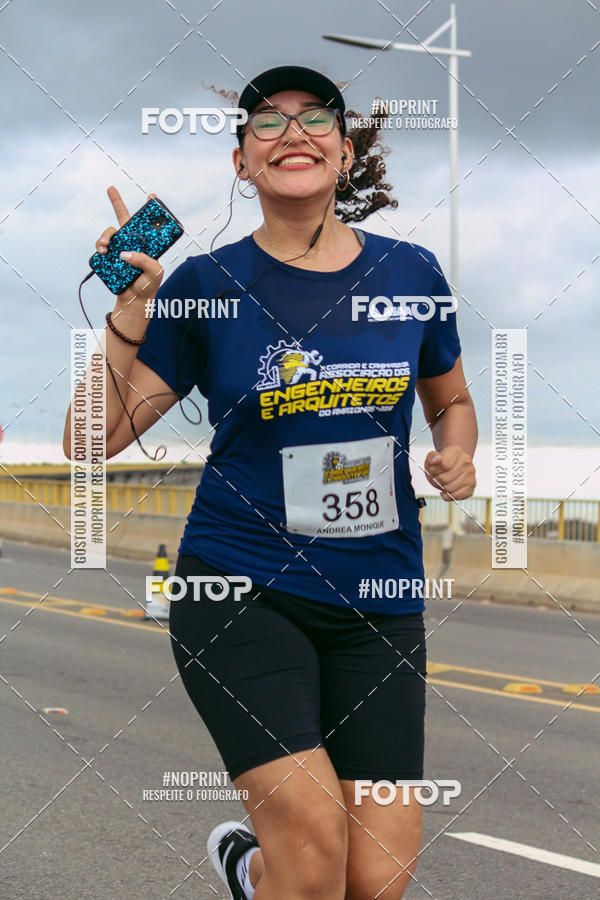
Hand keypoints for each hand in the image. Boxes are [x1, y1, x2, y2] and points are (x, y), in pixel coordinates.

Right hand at [95, 185, 164, 305]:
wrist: (134, 300)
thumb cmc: (148, 285)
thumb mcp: (154, 273)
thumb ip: (144, 261)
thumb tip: (125, 253)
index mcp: (147, 244)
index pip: (148, 225)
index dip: (150, 210)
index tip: (151, 196)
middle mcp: (133, 242)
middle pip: (124, 219)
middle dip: (116, 201)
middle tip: (110, 188)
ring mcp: (120, 248)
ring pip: (111, 233)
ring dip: (105, 235)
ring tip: (104, 246)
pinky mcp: (110, 256)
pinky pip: (102, 245)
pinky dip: (99, 245)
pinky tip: (101, 251)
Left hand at [424, 445, 475, 500]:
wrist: (454, 463)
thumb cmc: (441, 461)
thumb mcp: (433, 457)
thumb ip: (431, 457)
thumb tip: (436, 459)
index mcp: (456, 452)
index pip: (443, 465)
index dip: (433, 470)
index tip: (432, 469)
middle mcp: (466, 462)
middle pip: (445, 479)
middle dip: (436, 480)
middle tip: (436, 478)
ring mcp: (471, 474)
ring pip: (449, 488)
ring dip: (441, 488)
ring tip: (441, 483)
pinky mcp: (472, 486)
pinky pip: (456, 496)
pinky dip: (447, 496)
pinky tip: (445, 491)